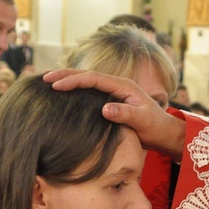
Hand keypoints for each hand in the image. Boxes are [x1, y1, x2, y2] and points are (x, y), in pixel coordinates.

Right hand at [44, 69, 186, 161]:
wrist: (164, 133)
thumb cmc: (155, 127)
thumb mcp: (142, 121)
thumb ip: (125, 114)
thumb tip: (105, 109)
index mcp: (123, 86)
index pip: (94, 78)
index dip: (74, 80)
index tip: (56, 84)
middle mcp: (117, 85)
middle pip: (87, 76)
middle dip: (65, 75)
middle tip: (44, 78)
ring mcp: (114, 92)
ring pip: (87, 82)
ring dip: (68, 80)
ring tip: (48, 82)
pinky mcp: (111, 101)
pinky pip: (90, 92)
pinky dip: (76, 91)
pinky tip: (64, 95)